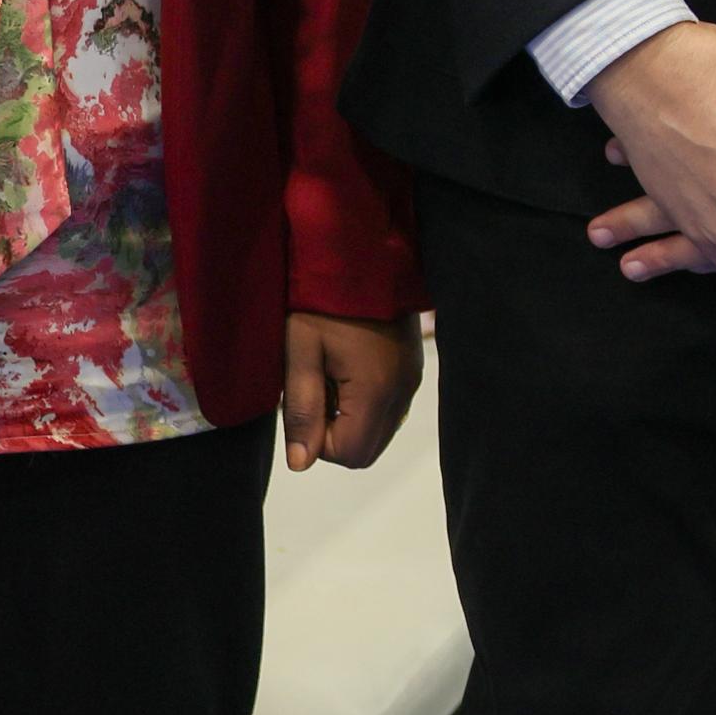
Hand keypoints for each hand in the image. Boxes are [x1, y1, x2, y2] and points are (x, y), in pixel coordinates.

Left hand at [282, 310, 422, 471]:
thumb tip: (301, 464)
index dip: (318, 442)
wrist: (360, 249)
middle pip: (369, 449)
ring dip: (351, 418)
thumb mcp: (301, 351)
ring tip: (330, 375)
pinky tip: (348, 366)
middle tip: (315, 389)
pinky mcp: (414, 366)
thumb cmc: (321, 299)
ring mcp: (413, 379)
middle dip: (335, 433)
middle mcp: (403, 392)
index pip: (350, 454)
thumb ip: (302, 410)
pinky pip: (391, 406)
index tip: (303, 402)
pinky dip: (366, 402)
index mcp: (376, 391)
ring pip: (381, 429)